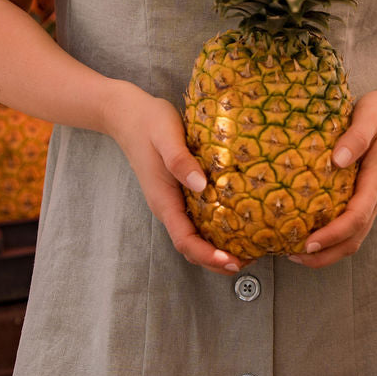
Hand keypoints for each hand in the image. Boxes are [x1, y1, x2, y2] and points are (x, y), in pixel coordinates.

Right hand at [100, 80, 243, 273]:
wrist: (128, 114)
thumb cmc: (149, 122)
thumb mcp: (166, 135)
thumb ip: (180, 160)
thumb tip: (201, 184)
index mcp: (163, 199)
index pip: (185, 239)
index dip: (208, 254)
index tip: (231, 260)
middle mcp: (167, 206)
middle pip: (190, 247)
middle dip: (217, 260)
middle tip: (248, 260)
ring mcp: (172, 202)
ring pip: (193, 236)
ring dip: (217, 249)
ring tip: (246, 250)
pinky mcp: (178, 193)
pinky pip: (196, 221)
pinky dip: (214, 232)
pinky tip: (234, 225)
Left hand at [287, 79, 376, 268]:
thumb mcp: (369, 117)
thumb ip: (356, 137)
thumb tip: (337, 159)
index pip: (356, 217)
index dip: (332, 234)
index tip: (308, 242)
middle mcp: (376, 198)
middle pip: (354, 239)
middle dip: (325, 253)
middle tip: (293, 256)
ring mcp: (372, 201)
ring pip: (353, 238)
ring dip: (327, 251)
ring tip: (295, 252)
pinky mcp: (365, 199)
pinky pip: (350, 227)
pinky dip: (331, 239)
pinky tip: (308, 233)